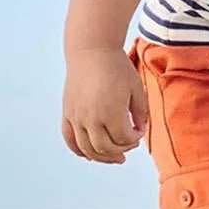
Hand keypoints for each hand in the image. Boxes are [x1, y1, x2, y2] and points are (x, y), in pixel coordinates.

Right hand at [61, 47, 148, 163]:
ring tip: (115, 157)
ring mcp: (76, 118)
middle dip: (121, 150)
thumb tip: (140, 130)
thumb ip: (141, 112)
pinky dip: (80, 151)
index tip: (139, 131)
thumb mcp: (136, 88)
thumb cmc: (117, 67)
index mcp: (111, 112)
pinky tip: (90, 154)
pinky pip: (70, 140)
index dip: (135, 139)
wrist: (92, 51)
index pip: (124, 139)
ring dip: (102, 157)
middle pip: (106, 148)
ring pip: (87, 149)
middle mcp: (91, 118)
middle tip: (130, 145)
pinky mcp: (67, 114)